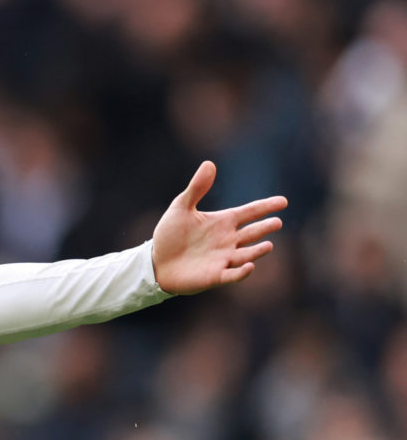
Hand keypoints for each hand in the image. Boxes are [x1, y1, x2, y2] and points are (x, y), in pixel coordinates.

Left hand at [151, 161, 285, 294]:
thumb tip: (209, 163)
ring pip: (246, 254)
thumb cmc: (170, 235)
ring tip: (268, 245)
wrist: (155, 262)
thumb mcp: (181, 207)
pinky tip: (250, 266)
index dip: (266, 206)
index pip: (250, 212)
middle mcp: (228, 240)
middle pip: (252, 233)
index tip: (283, 201)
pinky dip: (242, 272)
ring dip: (257, 250)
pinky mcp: (215, 276)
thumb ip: (197, 188)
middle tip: (276, 222)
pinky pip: (233, 275)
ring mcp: (223, 258)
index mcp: (223, 222)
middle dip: (265, 228)